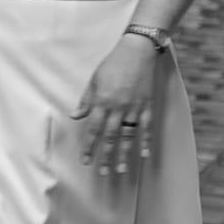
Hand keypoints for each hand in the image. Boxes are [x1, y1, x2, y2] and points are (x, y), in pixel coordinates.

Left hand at [75, 35, 158, 177]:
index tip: (86, 160)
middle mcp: (117, 107)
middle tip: (103, 172)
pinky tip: (143, 154)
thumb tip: (76, 116)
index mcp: (102, 101)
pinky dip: (145, 140)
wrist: (137, 50)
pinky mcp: (147, 105)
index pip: (93, 130)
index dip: (89, 147)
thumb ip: (86, 100)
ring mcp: (134, 108)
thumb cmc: (113, 63)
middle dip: (105, 156)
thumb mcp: (94, 79)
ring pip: (127, 136)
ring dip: (124, 154)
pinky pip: (146, 127)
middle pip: (110, 137)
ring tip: (121, 169)